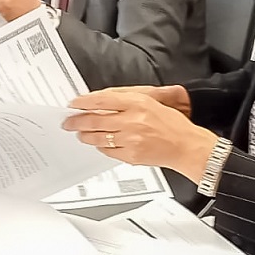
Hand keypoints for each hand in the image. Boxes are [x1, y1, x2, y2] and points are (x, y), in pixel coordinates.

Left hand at [63, 90, 214, 181]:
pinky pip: (108, 151)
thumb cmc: (171, 123)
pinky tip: (99, 143)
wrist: (186, 146)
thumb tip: (101, 100)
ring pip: (98, 137)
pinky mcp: (131, 155)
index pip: (103, 100)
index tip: (74, 103)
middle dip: (77, 121)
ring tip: (80, 133)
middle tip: (68, 121)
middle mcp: (133, 120)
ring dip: (85, 135)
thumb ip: (126, 98)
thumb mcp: (151, 100)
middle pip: (95, 120)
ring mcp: (131, 140)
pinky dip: (101, 147)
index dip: (84, 102)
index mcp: (138, 103)